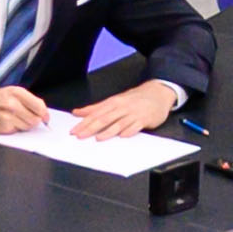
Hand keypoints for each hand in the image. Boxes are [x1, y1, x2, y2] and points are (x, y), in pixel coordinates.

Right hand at [0, 84, 50, 135]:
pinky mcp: (4, 127)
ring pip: (28, 126)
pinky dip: (16, 128)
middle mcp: (13, 103)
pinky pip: (18, 131)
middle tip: (26, 117)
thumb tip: (43, 112)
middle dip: (34, 120)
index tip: (45, 117)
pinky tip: (7, 123)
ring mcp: (8, 116)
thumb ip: (27, 100)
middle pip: (35, 118)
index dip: (44, 113)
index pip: (39, 106)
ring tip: (14, 119)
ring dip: (25, 125)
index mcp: (16, 92)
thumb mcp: (9, 92)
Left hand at [69, 78, 184, 138]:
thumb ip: (96, 108)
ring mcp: (133, 113)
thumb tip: (78, 112)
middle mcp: (121, 107)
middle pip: (103, 118)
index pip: (95, 114)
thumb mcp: (114, 100)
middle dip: (90, 128)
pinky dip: (129, 131)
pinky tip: (122, 136)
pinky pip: (136, 126)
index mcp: (112, 102)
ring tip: (98, 138)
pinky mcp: (144, 119)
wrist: (158, 92)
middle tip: (80, 136)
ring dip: (108, 131)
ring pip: (118, 123)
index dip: (83, 123)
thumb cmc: (134, 99)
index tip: (74, 131)